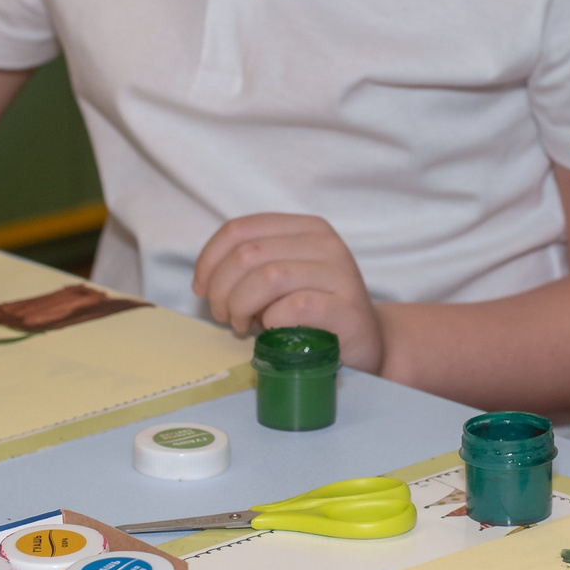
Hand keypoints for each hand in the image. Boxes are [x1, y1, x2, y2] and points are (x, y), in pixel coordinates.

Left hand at [191, 214, 384, 371]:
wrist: (367, 342)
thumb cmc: (314, 313)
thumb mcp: (280, 279)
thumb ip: (249, 268)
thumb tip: (205, 280)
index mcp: (305, 227)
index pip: (239, 229)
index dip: (209, 259)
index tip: (202, 288)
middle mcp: (325, 243)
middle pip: (247, 254)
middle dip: (222, 289)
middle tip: (225, 315)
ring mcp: (339, 273)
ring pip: (267, 277)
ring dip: (242, 306)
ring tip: (242, 325)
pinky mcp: (347, 308)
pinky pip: (294, 307)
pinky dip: (271, 321)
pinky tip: (270, 331)